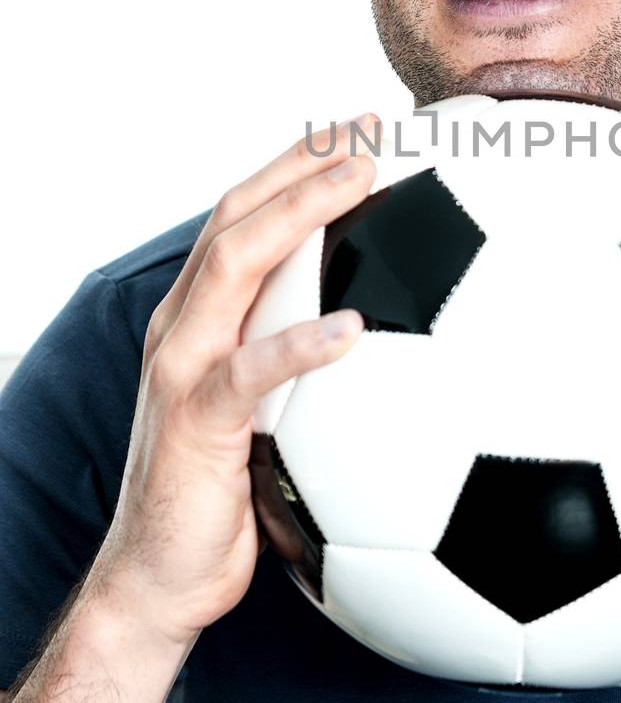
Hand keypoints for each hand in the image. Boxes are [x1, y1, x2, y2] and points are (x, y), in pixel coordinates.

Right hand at [93, 116, 378, 647]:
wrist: (159, 576)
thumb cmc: (224, 493)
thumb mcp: (266, 412)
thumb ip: (299, 362)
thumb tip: (379, 333)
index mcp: (201, 316)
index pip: (245, 215)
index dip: (297, 164)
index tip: (364, 128)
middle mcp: (184, 326)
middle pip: (238, 215)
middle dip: (302, 161)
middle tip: (372, 127)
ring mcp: (182, 368)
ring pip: (236, 265)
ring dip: (300, 213)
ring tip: (361, 178)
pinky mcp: (195, 422)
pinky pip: (249, 371)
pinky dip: (298, 343)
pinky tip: (352, 326)